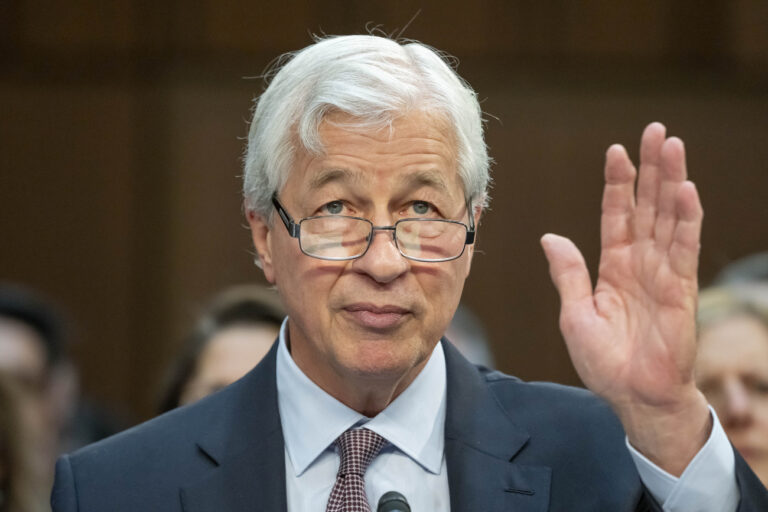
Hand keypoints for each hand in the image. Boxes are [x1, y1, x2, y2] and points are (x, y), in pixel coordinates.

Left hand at [541, 122, 709, 474]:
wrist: (632, 396)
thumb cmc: (604, 361)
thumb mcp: (575, 313)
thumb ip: (569, 273)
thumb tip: (550, 236)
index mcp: (614, 267)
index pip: (617, 215)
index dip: (617, 183)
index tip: (616, 151)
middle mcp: (641, 263)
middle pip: (647, 205)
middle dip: (651, 169)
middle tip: (656, 131)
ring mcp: (663, 273)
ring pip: (668, 217)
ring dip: (671, 181)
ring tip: (673, 146)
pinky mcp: (681, 289)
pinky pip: (683, 249)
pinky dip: (686, 219)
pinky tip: (686, 191)